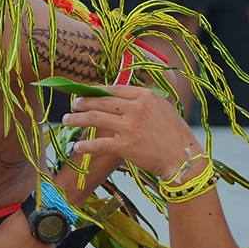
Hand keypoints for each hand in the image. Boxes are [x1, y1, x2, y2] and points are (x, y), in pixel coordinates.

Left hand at [63, 85, 200, 177]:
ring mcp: (130, 127)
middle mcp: (136, 108)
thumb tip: (123, 98)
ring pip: (95, 119)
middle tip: (72, 104)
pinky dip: (86, 145)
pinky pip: (99, 143)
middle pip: (101, 101)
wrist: (183, 159)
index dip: (96, 90)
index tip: (86, 91)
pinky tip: (78, 146)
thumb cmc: (175, 135)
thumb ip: (144, 101)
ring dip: (77, 119)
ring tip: (66, 120)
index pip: (114, 88)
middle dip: (82, 102)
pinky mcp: (125, 146)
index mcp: (146, 95)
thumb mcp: (163, 108)